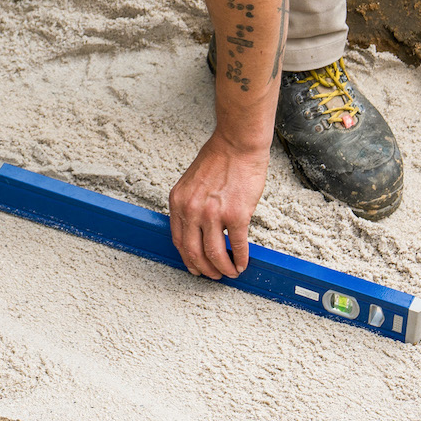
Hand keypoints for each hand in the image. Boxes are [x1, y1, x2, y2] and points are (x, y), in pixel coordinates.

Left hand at [168, 130, 268, 279]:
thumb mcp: (191, 182)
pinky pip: (238, 246)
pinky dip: (241, 259)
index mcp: (178, 201)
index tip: (196, 267)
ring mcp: (213, 214)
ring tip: (230, 273)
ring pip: (214, 254)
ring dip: (223, 269)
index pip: (178, 240)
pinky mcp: (236, 215)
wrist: (237, 143)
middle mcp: (191, 210)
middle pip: (193, 252)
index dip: (187, 259)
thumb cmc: (219, 158)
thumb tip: (197, 230)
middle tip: (213, 276)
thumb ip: (190, 205)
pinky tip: (243, 264)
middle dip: (204, 269)